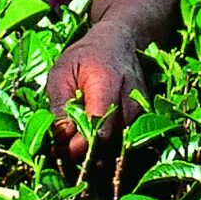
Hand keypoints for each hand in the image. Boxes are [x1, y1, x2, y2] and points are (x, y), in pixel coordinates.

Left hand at [46, 30, 146, 159]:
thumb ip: (60, 105)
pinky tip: (89, 141)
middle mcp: (131, 106)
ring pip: (116, 152)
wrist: (122, 43)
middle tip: (60, 150)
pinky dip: (106, 150)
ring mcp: (142, 117)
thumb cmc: (87, 55)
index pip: (98, 134)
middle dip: (82, 156)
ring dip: (94, 156)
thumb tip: (60, 139)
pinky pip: (123, 147)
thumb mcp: (62, 72)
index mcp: (108, 89)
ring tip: (73, 144)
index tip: (56, 148)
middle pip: (108, 148)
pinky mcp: (144, 124)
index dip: (76, 148)